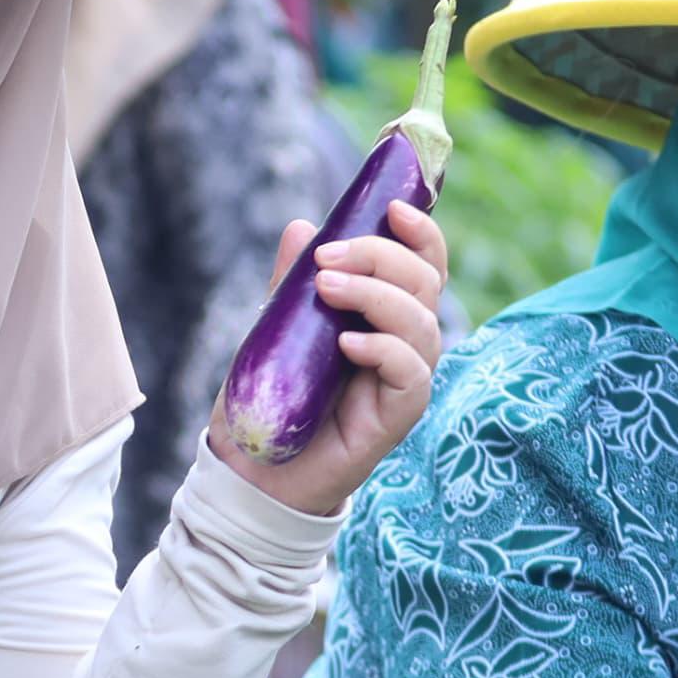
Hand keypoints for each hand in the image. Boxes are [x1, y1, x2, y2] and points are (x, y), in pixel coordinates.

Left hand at [206, 200, 453, 518]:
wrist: (251, 469)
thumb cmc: (271, 399)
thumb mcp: (276, 328)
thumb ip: (294, 283)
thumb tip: (302, 227)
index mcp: (385, 316)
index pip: (423, 266)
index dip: (420, 234)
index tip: (390, 208)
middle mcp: (406, 344)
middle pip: (426, 284)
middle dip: (382, 257)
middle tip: (326, 260)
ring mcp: (406, 382)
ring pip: (422, 323)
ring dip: (377, 295)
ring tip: (326, 289)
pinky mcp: (398, 417)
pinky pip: (412, 373)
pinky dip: (384, 349)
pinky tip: (348, 344)